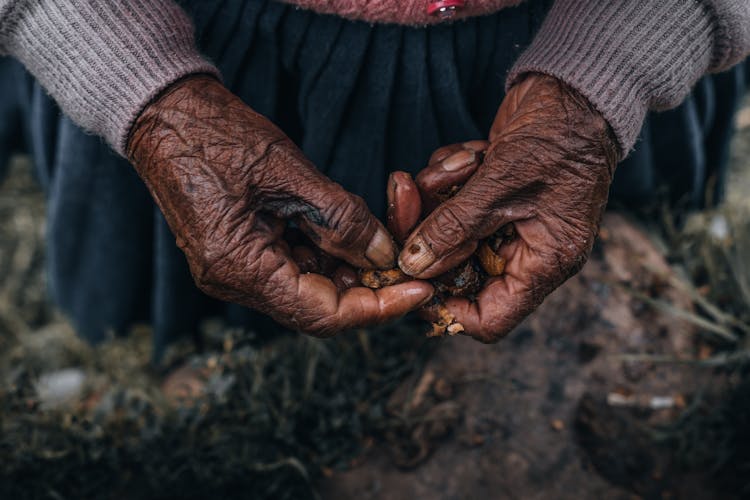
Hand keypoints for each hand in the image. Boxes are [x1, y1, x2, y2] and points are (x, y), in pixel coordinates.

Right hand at [127, 76, 432, 336]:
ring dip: (344, 271)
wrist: (164, 114)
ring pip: (303, 289)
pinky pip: (286, 268)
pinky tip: (343, 233)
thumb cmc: (217, 135)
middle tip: (404, 264)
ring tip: (378, 241)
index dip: (375, 308)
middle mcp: (231, 281)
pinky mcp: (234, 253)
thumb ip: (341, 218)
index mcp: (239, 268)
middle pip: (314, 308)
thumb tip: (384, 253)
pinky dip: (320, 256)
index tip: (417, 293)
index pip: (321, 314)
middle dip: (365, 288)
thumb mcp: (290, 172)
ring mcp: (230, 269)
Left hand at [397, 74, 618, 341]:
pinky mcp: (493, 199)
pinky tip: (471, 153)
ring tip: (460, 164)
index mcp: (544, 263)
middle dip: (428, 233)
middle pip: (457, 272)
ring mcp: (508, 225)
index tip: (411, 277)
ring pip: (449, 234)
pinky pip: (453, 204)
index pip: (488, 319)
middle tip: (407, 195)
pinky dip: (450, 178)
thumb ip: (453, 227)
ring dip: (439, 196)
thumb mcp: (501, 182)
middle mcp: (526, 252)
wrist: (575, 88)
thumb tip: (412, 264)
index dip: (446, 306)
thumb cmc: (557, 136)